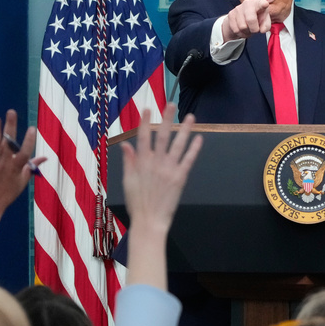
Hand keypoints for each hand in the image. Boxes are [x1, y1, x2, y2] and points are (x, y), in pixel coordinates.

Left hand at [0, 110, 45, 248]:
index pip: (25, 151)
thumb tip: (45, 157)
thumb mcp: (22, 181)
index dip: (29, 140)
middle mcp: (6, 164)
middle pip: (10, 143)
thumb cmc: (7, 193)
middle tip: (11, 112)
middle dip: (11, 127)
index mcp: (17, 167)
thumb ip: (32, 166)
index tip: (32, 128)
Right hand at [122, 103, 201, 234]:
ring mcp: (169, 169)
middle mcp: (156, 163)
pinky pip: (188, 160)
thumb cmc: (137, 203)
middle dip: (167, 118)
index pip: (143, 137)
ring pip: (178, 144)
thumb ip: (128, 161)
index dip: (145, 122)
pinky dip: (194, 149)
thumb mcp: (127, 181)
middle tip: (172, 103)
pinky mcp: (180, 178)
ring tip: (190, 116)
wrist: (149, 222)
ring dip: (184, 129)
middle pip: (162, 136)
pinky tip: (199, 138)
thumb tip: (125, 144)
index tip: (148, 108)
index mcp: (141, 163)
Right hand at [221, 0, 271, 40]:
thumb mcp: (264, 21)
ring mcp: (238, 8)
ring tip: (248, 28)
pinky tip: (243, 30)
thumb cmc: (256, 18)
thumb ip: (266, 26)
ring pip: (242, 27)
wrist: (242, 18)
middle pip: (250, 19)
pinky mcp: (231, 15)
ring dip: (247, 32)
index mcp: (258, 3)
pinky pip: (236, 30)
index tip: (265, 4)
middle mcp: (247, 3)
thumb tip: (262, 30)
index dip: (263, 4)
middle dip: (254, 29)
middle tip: (255, 30)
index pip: (261, 3)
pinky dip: (241, 33)